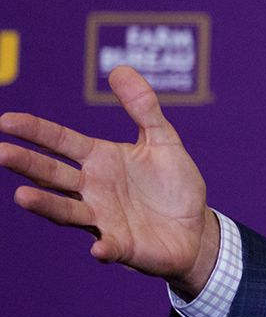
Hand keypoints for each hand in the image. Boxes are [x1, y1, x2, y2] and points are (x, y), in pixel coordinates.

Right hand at [0, 65, 218, 297]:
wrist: (196, 229)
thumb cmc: (174, 185)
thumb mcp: (163, 140)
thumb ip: (143, 107)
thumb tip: (119, 68)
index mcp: (100, 160)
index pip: (61, 142)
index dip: (36, 131)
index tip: (6, 121)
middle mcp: (93, 189)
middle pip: (53, 175)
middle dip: (27, 164)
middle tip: (1, 152)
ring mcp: (103, 219)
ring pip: (67, 211)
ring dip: (45, 205)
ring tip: (21, 195)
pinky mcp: (122, 246)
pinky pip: (109, 247)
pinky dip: (103, 248)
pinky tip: (98, 248)